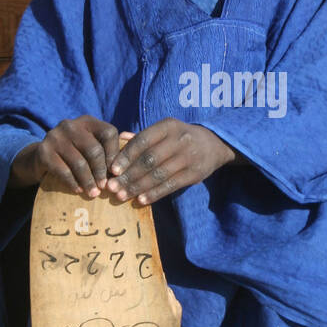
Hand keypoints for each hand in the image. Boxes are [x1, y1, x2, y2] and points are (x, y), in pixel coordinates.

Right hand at [8, 116, 126, 195]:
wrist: (41, 157)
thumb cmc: (75, 152)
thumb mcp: (92, 144)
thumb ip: (111, 144)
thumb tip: (132, 143)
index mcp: (87, 121)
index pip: (108, 132)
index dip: (115, 153)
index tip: (117, 172)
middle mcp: (70, 125)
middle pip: (94, 149)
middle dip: (102, 171)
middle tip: (106, 187)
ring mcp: (55, 136)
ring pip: (79, 162)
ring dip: (89, 180)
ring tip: (94, 193)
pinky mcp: (43, 151)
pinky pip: (63, 170)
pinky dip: (73, 183)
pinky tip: (79, 190)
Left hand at [104, 120, 238, 205]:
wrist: (214, 144)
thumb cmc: (180, 138)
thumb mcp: (164, 131)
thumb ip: (142, 136)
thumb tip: (118, 138)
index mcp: (168, 126)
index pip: (143, 140)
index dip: (126, 155)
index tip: (112, 170)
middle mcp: (179, 140)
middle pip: (150, 160)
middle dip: (129, 175)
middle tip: (112, 188)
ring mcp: (188, 157)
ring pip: (159, 175)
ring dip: (138, 187)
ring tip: (121, 196)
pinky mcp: (195, 174)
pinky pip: (171, 185)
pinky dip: (155, 194)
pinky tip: (141, 200)